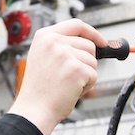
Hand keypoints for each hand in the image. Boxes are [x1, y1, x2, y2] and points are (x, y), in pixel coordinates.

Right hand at [8, 20, 105, 134]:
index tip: (101, 41)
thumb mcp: (43, 57)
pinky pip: (94, 75)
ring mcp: (65, 55)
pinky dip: (87, 86)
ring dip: (86, 75)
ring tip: (67, 83)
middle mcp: (54, 42)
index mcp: (45, 36)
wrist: (33, 110)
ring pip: (93, 61)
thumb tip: (91, 43)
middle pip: (88, 45)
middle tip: (70, 75)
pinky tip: (71, 90)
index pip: (76, 25)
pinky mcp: (76, 69)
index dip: (92, 33)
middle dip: (86, 61)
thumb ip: (62, 45)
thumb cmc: (39, 89)